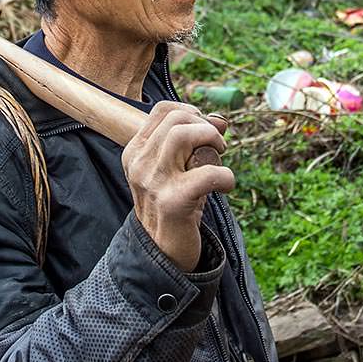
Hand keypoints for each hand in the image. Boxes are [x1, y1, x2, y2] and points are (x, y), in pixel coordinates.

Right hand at [121, 101, 233, 271]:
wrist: (163, 252)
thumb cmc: (175, 204)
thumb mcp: (178, 168)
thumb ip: (194, 142)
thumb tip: (220, 119)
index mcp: (135, 152)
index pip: (162, 110)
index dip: (191, 113)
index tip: (204, 129)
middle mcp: (139, 164)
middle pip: (176, 120)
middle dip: (205, 127)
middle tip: (217, 147)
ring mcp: (153, 182)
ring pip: (184, 135)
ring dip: (212, 141)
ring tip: (219, 159)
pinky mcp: (173, 201)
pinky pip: (208, 173)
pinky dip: (226, 177)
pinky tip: (227, 187)